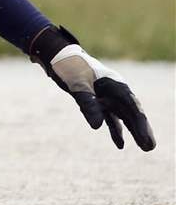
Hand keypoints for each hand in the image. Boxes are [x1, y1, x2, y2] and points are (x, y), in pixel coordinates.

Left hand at [32, 26, 154, 150]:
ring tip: (145, 148)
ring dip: (132, 131)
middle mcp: (113, 90)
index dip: (140, 122)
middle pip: (130, 112)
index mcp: (113, 82)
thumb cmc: (68, 65)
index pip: (131, 104)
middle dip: (141, 129)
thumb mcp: (77, 83)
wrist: (55, 56)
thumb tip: (97, 126)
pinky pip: (109, 117)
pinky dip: (115, 129)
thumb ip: (88, 103)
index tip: (145, 137)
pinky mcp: (97, 101)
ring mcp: (106, 96)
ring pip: (123, 116)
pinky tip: (120, 144)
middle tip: (149, 147)